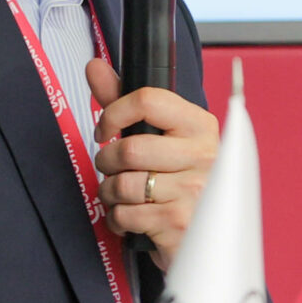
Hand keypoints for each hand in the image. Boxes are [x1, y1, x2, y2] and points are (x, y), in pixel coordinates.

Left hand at [87, 58, 218, 269]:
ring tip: (124, 196)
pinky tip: (133, 218)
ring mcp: (194, 190)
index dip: (114, 113)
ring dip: (110, 194)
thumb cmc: (178, 181)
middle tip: (114, 170)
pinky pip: (124, 214)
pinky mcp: (179, 222)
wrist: (207, 237)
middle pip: (129, 148)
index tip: (106, 130)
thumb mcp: (159, 137)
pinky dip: (117, 220)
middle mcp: (203, 155)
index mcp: (200, 125)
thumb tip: (94, 65)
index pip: (148, 100)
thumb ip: (124, 101)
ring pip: (122, 184)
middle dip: (107, 163)